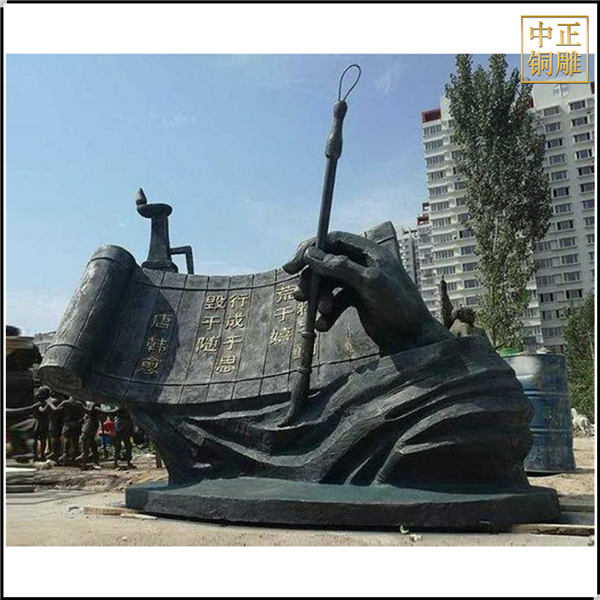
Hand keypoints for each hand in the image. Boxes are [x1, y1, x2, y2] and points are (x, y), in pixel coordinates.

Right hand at [283, 231, 450, 354]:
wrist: (414, 339)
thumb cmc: (398, 306)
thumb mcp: (369, 282)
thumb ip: (340, 267)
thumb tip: (311, 255)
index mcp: (370, 252)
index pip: (334, 240)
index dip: (312, 249)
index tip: (294, 265)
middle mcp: (363, 264)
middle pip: (327, 262)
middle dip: (312, 278)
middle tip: (298, 295)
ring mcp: (360, 283)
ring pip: (329, 284)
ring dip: (319, 298)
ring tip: (318, 312)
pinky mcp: (358, 301)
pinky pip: (335, 302)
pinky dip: (327, 313)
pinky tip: (323, 326)